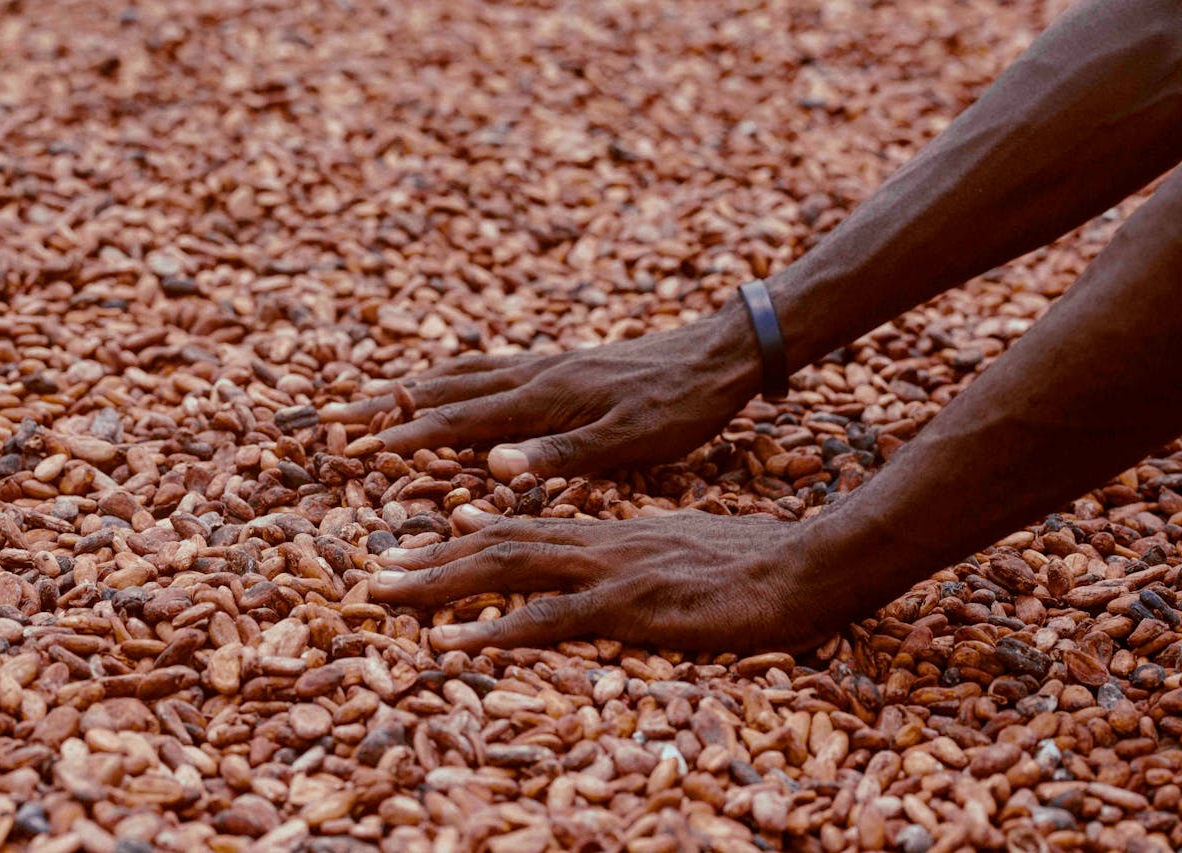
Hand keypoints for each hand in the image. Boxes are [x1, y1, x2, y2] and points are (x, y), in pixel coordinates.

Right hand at [324, 299, 763, 479]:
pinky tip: (450, 382)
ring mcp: (546, 364)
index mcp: (545, 399)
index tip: (357, 448)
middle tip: (332, 415)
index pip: (460, 420)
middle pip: (444, 387)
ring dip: (412, 385)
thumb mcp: (630, 442)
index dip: (407, 434)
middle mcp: (535, 375)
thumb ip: (561, 456)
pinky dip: (451, 374)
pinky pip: (489, 364)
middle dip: (386, 404)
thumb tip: (495, 466)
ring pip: (462, 371)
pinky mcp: (561, 362)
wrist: (721, 353)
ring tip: (372, 396)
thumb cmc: (680, 407)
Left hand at [368, 504, 841, 653]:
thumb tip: (596, 552)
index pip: (527, 526)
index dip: (470, 535)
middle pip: (499, 544)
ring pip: (506, 570)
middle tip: (376, 575)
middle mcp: (598, 542)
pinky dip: (491, 629)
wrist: (805, 563)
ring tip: (387, 594)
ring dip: (441, 582)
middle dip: (432, 560)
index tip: (422, 540)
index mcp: (611, 531)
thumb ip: (634, 548)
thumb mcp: (683, 545)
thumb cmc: (753, 562)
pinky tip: (449, 643)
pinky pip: (546, 619)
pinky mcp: (628, 607)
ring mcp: (609, 571)